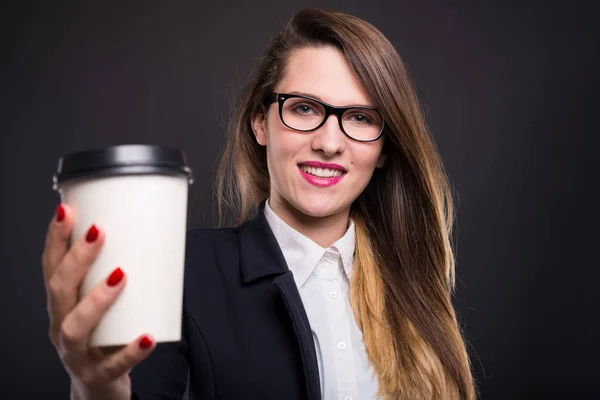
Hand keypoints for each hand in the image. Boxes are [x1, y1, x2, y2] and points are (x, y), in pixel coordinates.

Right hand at [42, 204, 154, 399]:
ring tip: (120, 275)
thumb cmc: (105, 337)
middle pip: (59, 291)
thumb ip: (116, 274)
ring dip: (96, 299)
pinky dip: (131, 350)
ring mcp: (77, 355)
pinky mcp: (99, 376)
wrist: (99, 389)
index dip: (55, 239)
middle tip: (98, 231)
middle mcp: (61, 327)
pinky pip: (114, 365)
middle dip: (76, 258)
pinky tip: (147, 337)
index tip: (67, 209)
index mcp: (61, 306)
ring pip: (75, 328)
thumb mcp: (102, 305)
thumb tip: (152, 232)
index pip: (50, 268)